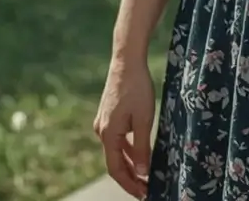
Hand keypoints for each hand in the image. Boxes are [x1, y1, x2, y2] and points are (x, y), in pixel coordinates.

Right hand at [93, 54, 155, 197]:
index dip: (129, 184)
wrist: (126, 61)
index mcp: (108, 134)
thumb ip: (142, 147)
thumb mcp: (144, 120)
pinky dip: (128, 150)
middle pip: (115, 163)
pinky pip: (117, 140)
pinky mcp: (108, 116)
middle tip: (146, 189)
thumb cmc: (137, 88)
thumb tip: (143, 172)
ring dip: (130, 165)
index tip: (143, 194)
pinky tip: (140, 155)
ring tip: (145, 177)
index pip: (116, 169)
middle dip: (131, 178)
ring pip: (116, 151)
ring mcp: (103, 123)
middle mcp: (101, 131)